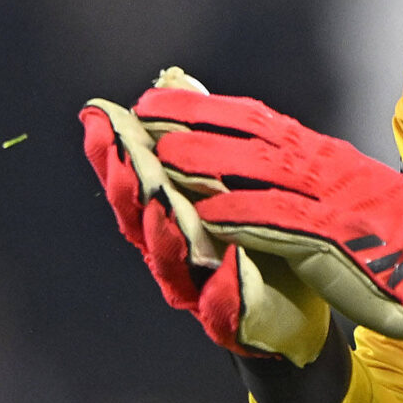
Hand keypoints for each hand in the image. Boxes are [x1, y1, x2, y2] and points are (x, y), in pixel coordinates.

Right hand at [80, 95, 330, 363]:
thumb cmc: (262, 234)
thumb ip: (204, 136)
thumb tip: (173, 81)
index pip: (134, 179)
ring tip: (163, 207)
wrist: (303, 303)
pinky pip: (223, 310)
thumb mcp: (238, 176)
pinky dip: (223, 290)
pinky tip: (229, 266)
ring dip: (165, 236)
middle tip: (124, 157)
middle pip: (140, 222)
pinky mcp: (232, 322)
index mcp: (171, 215)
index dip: (113, 152)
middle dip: (128, 189)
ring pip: (171, 266)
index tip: (100, 118)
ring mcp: (199, 289)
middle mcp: (175, 253)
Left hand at [134, 88, 402, 341]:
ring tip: (164, 156)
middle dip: (196, 120)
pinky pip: (280, 221)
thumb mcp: (342, 190)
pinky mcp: (331, 237)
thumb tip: (254, 156)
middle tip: (147, 112)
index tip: (163, 98)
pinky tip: (209, 215)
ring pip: (258, 169)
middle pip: (251, 132)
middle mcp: (324, 167)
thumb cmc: (385, 239)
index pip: (258, 119)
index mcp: (324, 155)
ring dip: (209, 161)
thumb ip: (301, 174)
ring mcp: (329, 199)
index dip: (208, 107)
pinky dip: (242, 214)